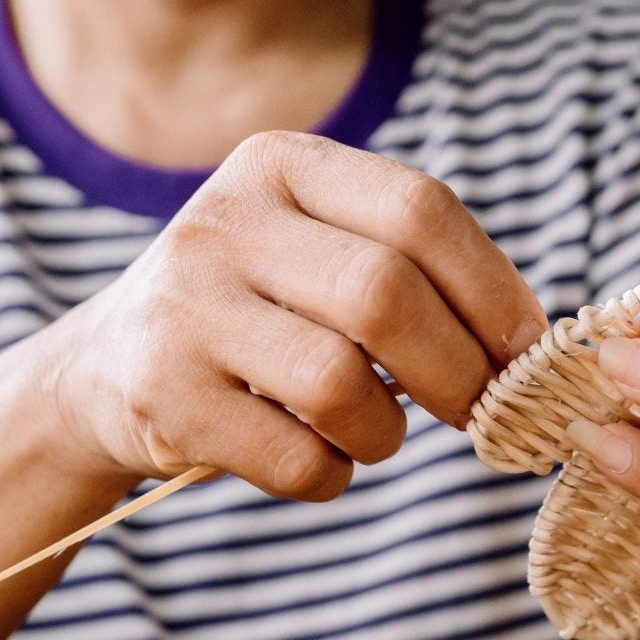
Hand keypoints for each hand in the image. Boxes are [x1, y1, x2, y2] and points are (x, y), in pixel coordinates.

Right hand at [39, 130, 547, 500]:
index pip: (420, 209)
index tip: (527, 348)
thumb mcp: (318, 248)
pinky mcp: (160, 393)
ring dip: (388, 431)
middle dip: (458, 369)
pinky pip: (293, 457)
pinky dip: (332, 475)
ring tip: (377, 431)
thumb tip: (532, 344)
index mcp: (280, 163)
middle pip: (384, 294)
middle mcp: (222, 219)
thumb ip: (412, 267)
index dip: (494, 288)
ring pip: (338, 383)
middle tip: (480, 410)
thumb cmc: (258, 311)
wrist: (107, 368)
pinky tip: (319, 457)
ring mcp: (182, 305)